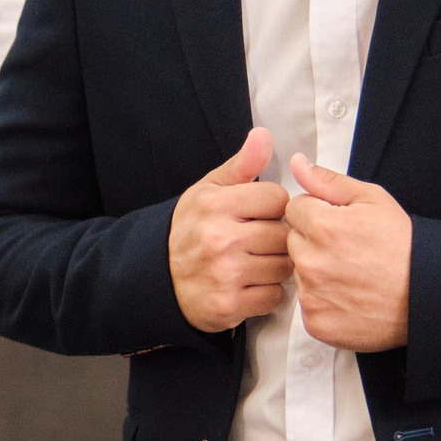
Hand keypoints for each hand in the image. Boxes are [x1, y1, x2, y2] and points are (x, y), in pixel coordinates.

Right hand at [169, 128, 291, 332]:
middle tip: (259, 242)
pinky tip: (250, 285)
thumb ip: (241, 165)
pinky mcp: (229, 305)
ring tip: (256, 262)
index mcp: (215, 204)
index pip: (277, 198)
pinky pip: (274, 296)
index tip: (258, 214)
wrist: (156, 279)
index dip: (273, 206)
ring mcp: (224, 274)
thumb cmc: (190, 230)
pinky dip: (267, 293)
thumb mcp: (209, 190)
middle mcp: (219, 238)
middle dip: (277, 238)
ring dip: (276, 267)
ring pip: (284, 267)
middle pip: (284, 234)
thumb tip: (264, 134)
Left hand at [284, 153, 412, 351]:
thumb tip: (297, 163)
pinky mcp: (317, 323)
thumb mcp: (373, 200)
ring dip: (316, 272)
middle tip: (347, 251)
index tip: (338, 225)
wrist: (428, 296)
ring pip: (298, 273)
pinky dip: (323, 302)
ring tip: (350, 275)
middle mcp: (312, 262)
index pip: (293, 209)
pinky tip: (348, 297)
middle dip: (313, 242)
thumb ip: (328, 182)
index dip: (316, 213)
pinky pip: (307, 305)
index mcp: (323, 227)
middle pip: (292, 241)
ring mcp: (313, 296)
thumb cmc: (403, 246)